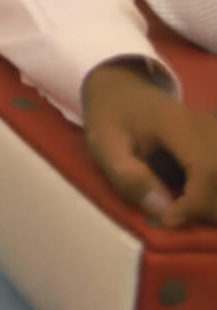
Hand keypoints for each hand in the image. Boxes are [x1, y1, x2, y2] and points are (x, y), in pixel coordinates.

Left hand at [83, 61, 216, 227]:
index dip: (194, 204)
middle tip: (169, 218)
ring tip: (178, 209)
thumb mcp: (103, 144)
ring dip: (210, 205)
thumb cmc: (111, 117)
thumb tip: (162, 211)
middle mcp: (210, 128)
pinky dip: (211, 196)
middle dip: (205, 211)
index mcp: (180, 124)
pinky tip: (188, 199)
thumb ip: (127, 177)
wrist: (124, 89)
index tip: (166, 219)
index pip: (207, 170)